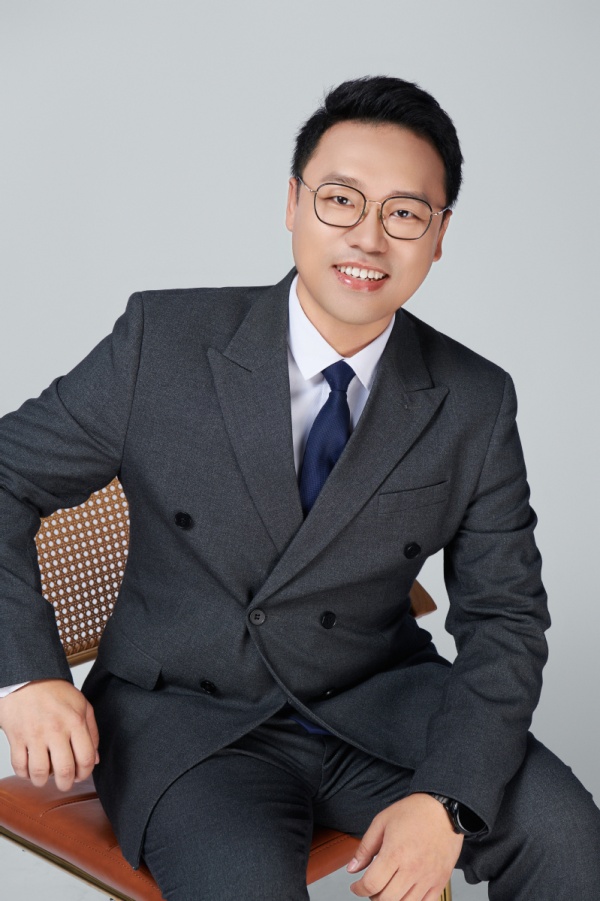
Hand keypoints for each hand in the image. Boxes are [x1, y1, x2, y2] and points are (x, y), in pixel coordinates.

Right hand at [0, 679, 99, 791]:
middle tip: (64, 783)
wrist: (27, 677)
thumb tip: (95, 760)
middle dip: (66, 784)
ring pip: (40, 773)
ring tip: (46, 776)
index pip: (86, 758)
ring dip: (43, 781)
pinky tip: (30, 769)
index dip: (85, 773)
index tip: (81, 775)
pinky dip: (24, 774)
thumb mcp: (81, 705)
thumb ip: (92, 732)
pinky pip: (19, 766)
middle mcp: (56, 730)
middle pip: (64, 770)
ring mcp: (34, 734)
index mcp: (75, 721)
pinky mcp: (16, 737)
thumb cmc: (54, 691)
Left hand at [347, 793, 462, 900]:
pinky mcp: (440, 881)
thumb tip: (352, 869)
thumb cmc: (414, 812)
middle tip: (372, 887)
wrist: (443, 809)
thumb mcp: (382, 822)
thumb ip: (365, 848)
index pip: (371, 884)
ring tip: (388, 889)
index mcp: (395, 853)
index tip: (356, 887)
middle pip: (386, 900)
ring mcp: (428, 877)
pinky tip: (405, 893)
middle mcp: (412, 868)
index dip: (359, 889)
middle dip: (373, 896)